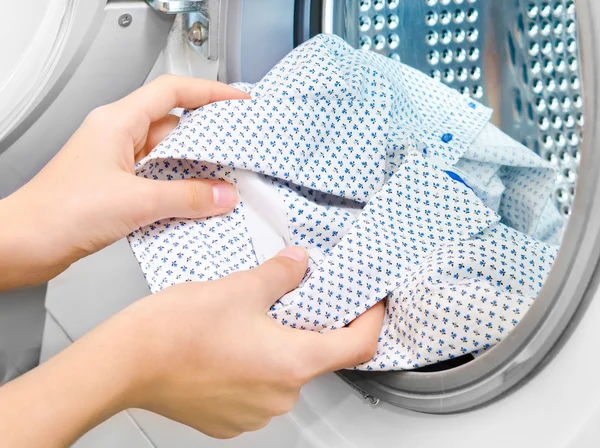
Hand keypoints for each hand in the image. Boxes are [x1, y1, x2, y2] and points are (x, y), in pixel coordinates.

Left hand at [0, 75, 248, 288]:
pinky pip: (159, 179)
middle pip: (175, 124)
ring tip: (224, 182)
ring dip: (195, 168)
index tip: (237, 102)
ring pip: (168, 156)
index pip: (172, 92)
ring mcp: (118, 161)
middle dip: (209, 137)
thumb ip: (187, 196)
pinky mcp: (119, 186)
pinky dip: (180, 189)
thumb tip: (222, 194)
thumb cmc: (61, 212)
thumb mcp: (136, 201)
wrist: (27, 244)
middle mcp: (118, 136)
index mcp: (118, 122)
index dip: (209, 92)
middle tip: (239, 148)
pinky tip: (197, 204)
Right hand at [119, 246, 383, 437]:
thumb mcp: (239, 287)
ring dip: (280, 346)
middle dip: (313, 326)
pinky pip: (259, 388)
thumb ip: (280, 274)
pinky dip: (256, 365)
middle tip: (296, 297)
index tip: (373, 303)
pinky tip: (233, 344)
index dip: (372, 320)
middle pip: (318, 357)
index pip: (357, 345)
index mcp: (291, 363)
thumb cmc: (175, 331)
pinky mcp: (230, 418)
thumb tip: (299, 264)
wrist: (124, 364)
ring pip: (285, 372)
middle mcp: (279, 396)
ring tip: (255, 319)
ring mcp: (254, 412)